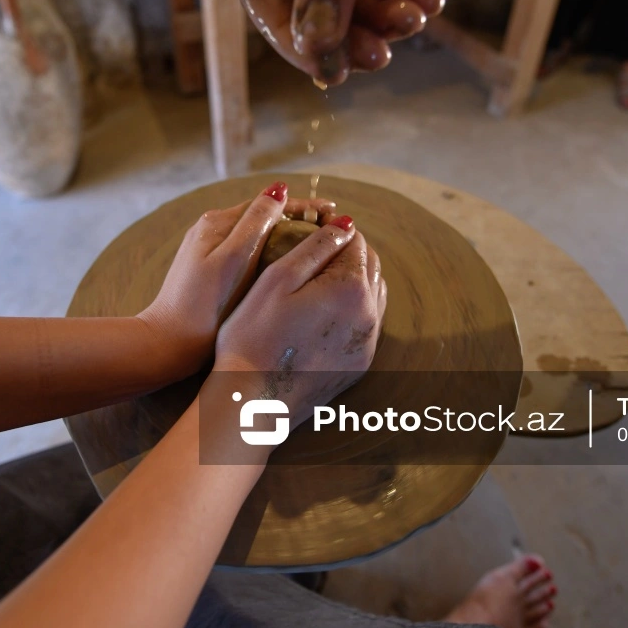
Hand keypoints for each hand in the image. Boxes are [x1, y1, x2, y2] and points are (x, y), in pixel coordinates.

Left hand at [137, 183, 338, 376]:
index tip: (334, 212)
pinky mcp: (211, 271)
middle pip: (263, 216)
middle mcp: (212, 230)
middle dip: (299, 218)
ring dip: (287, 235)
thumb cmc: (203, 306)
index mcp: (217, 223)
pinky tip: (288, 265)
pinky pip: (250, 252)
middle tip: (333, 228)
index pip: (268, 203)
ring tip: (318, 244)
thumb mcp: (233, 260)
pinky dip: (273, 252)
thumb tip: (279, 189)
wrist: (168, 344)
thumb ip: (255, 223)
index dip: (303, 206)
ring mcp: (210, 250)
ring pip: (258, 234)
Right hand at [212, 216, 387, 425]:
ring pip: (374, 294)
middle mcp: (370, 315)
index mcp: (351, 289)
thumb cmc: (255, 337)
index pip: (356, 241)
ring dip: (354, 277)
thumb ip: (316, 246)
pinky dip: (354, 306)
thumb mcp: (277, 279)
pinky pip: (368, 323)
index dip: (336, 228)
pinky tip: (326, 308)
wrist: (253, 403)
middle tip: (316, 245)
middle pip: (371, 265)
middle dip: (349, 250)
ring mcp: (367, 343)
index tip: (313, 224)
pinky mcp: (359, 364)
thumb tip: (345, 224)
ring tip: (320, 275)